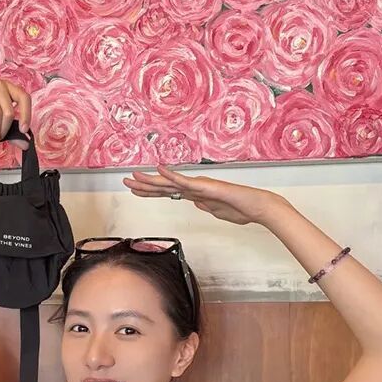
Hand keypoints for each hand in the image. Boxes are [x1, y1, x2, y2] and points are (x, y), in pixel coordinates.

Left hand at [122, 164, 280, 225]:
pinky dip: (171, 175)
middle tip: (125, 181)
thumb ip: (205, 206)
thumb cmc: (240, 209)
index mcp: (195, 194)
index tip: (135, 190)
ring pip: (170, 183)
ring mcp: (199, 186)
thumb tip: (195, 203)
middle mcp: (194, 188)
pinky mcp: (205, 187)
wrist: (257, 207)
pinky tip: (159, 170)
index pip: (167, 193)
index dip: (150, 192)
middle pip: (164, 186)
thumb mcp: (216, 211)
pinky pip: (184, 182)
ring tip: (133, 176)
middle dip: (143, 185)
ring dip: (150, 180)